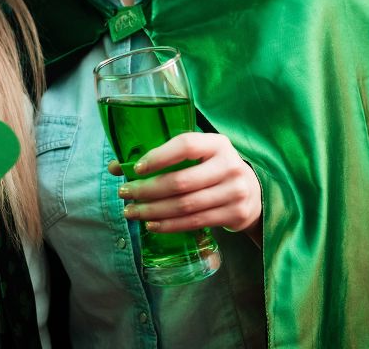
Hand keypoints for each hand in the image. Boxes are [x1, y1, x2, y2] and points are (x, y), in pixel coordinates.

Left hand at [109, 133, 261, 239]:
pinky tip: (152, 224)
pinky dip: (169, 225)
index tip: (136, 168)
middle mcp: (229, 165)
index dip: (159, 156)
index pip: (186, 145)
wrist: (252, 192)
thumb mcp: (197, 155)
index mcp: (217, 143)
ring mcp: (234, 191)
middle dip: (148, 190)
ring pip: (185, 205)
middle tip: (125, 194)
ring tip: (132, 212)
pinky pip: (195, 222)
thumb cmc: (213, 168)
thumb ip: (162, 156)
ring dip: (154, 211)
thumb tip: (116, 167)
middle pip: (181, 181)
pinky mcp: (234, 214)